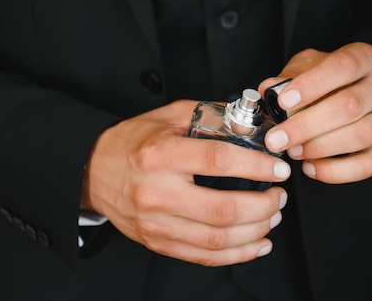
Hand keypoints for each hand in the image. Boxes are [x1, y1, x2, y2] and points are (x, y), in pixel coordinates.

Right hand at [80, 100, 289, 265]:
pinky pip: (204, 257)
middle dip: (264, 206)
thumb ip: (209, 116)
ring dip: (256, 230)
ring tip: (273, 216)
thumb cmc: (131, 142)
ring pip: (218, 239)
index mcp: (160, 155)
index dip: (256, 166)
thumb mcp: (167, 116)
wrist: (92, 171)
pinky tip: (257, 243)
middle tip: (279, 196)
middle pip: (223, 210)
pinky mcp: (157, 242)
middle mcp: (157, 192)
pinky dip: (238, 254)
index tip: (278, 168)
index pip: (218, 160)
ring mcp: (156, 223)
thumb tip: (250, 123)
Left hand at [258, 42, 371, 183]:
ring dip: (319, 147)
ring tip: (293, 151)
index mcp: (365, 59)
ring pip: (359, 136)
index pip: (343, 66)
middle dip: (306, 125)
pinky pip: (365, 166)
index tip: (284, 100)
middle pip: (349, 106)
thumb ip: (290, 76)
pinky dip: (334, 171)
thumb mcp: (312, 68)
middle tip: (277, 138)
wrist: (369, 104)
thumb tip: (268, 89)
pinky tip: (311, 167)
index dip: (313, 84)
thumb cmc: (336, 83)